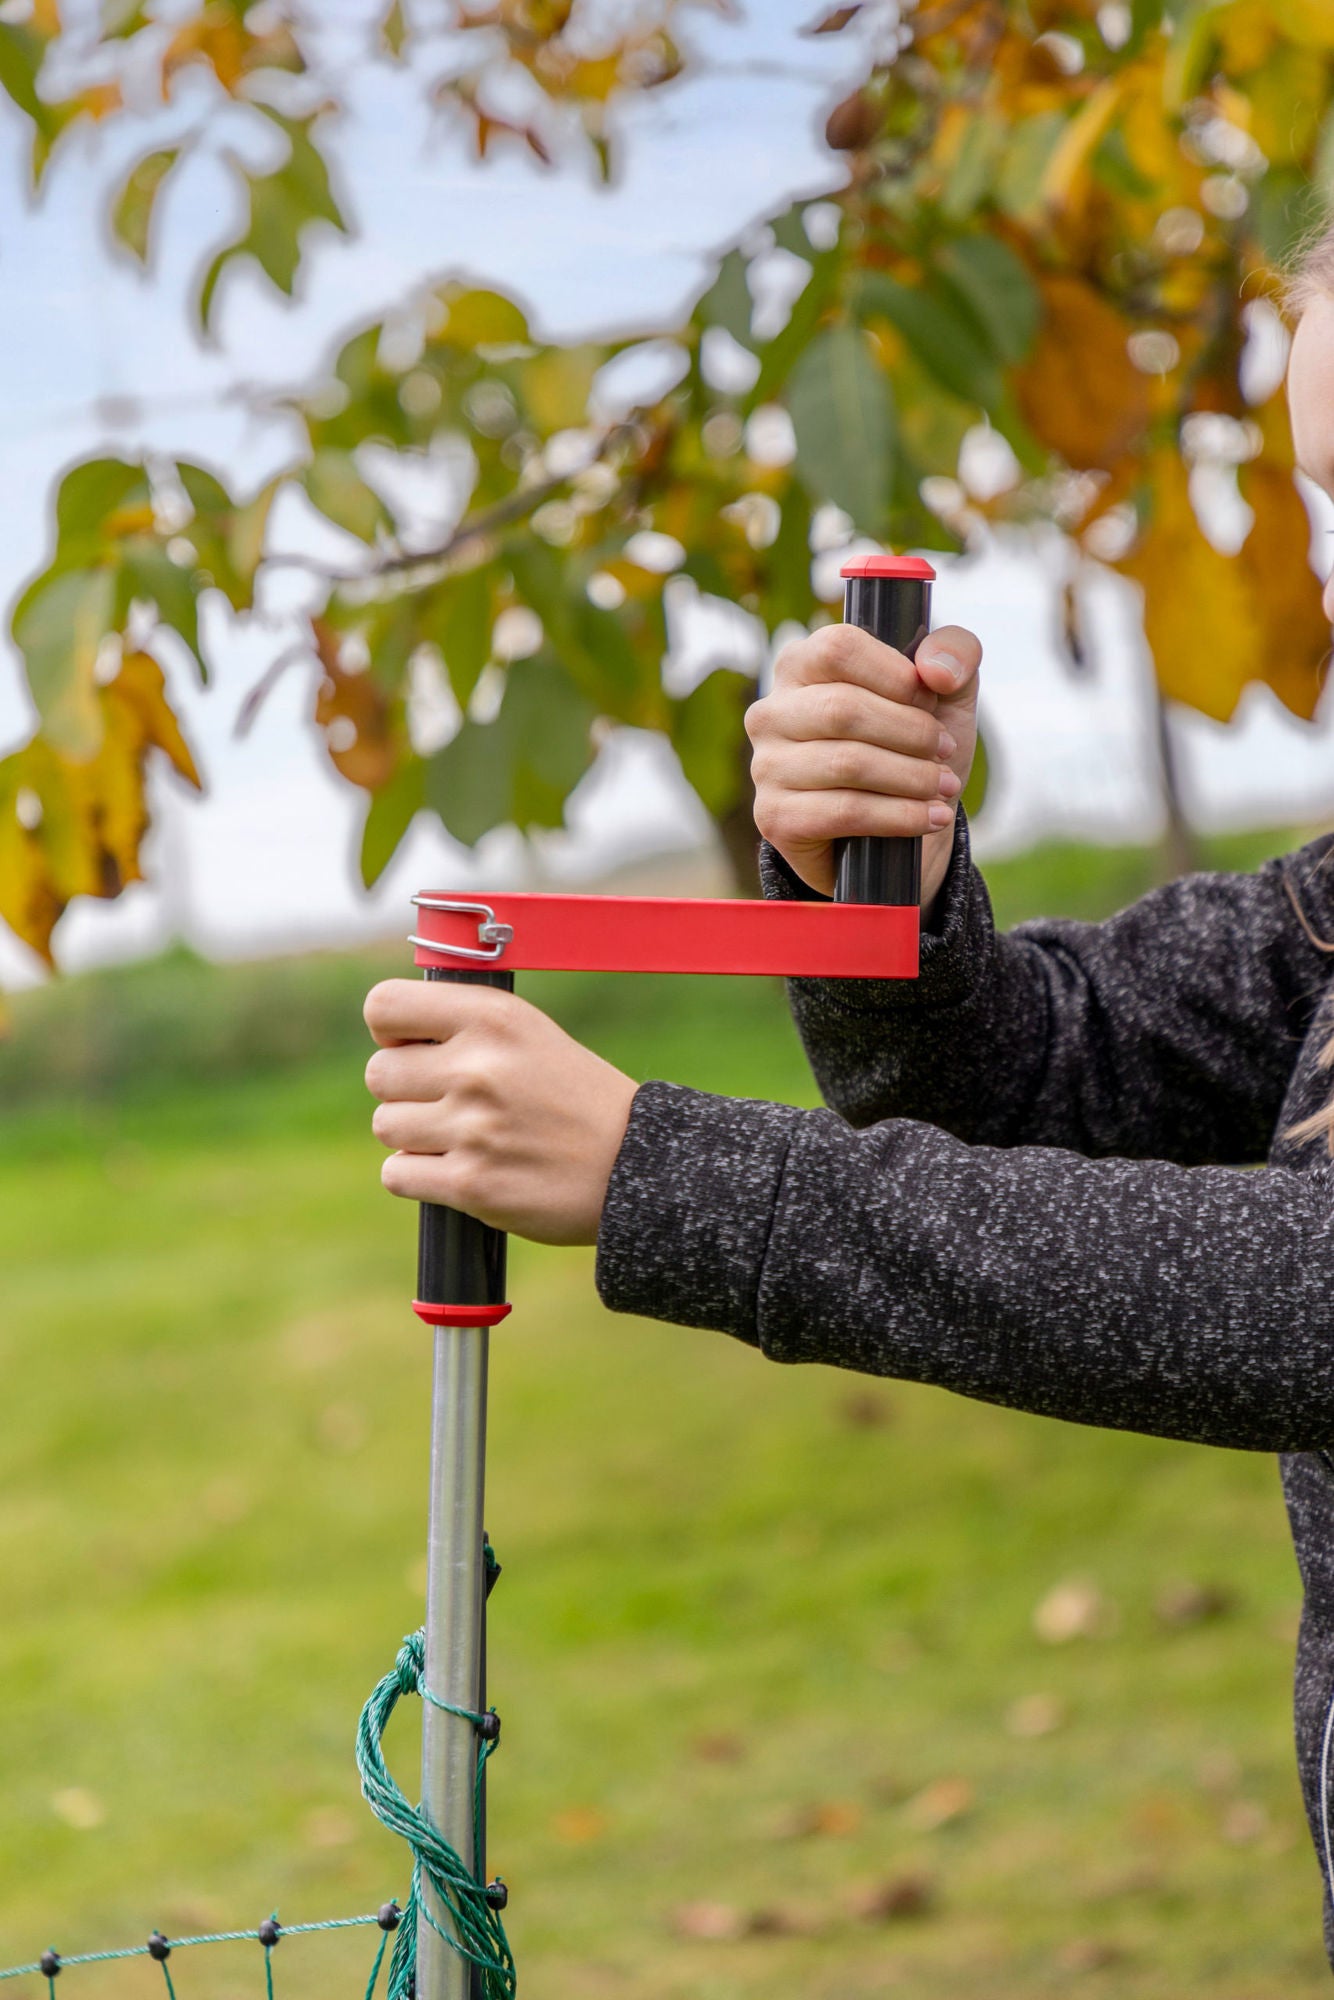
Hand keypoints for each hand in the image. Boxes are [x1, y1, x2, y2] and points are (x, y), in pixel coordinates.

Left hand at [364, 980, 637, 1245]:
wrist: (634, 1165)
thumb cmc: (574, 1096)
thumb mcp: (528, 1033)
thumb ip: (462, 1025)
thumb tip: (388, 1037)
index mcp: (493, 1019)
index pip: (383, 1006)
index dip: (389, 1031)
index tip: (415, 1048)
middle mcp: (479, 1068)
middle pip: (379, 1074)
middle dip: (405, 1091)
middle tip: (449, 1103)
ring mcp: (473, 1128)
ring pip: (386, 1126)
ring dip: (415, 1136)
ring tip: (465, 1137)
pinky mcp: (471, 1183)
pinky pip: (397, 1174)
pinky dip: (420, 1176)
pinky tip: (460, 1168)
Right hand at [746, 619, 982, 912]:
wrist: (896, 835)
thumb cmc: (911, 749)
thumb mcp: (946, 693)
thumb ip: (954, 653)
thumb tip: (935, 669)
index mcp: (801, 666)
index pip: (838, 649)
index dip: (894, 674)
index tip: (931, 700)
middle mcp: (771, 712)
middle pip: (843, 709)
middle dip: (911, 732)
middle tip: (945, 751)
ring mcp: (766, 766)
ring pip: (846, 763)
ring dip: (911, 777)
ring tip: (943, 786)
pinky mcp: (775, 817)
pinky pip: (844, 812)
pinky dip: (899, 816)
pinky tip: (929, 818)